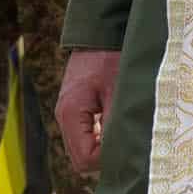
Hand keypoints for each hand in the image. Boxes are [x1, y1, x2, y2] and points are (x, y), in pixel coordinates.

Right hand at [57, 48, 121, 175]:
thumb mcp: (118, 90)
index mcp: (71, 114)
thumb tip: (122, 153)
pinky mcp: (75, 111)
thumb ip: (116, 123)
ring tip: (124, 132)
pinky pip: (85, 136)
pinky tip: (117, 125)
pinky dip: (100, 138)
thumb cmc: (110, 57)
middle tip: (128, 142)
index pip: (84, 159)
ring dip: (103, 148)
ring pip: (83, 150)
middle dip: (104, 157)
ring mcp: (67, 115)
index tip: (127, 145)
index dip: (106, 159)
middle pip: (81, 159)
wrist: (98, 33)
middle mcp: (64, 118)